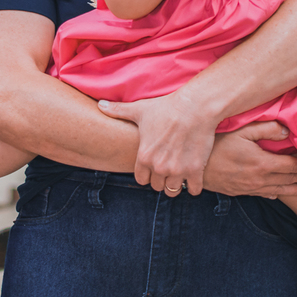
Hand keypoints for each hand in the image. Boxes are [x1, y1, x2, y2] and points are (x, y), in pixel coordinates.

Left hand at [98, 91, 216, 195]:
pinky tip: (194, 176)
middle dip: (160, 180)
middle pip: (157, 186)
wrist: (194, 107)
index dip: (147, 174)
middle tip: (166, 170)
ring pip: (172, 191)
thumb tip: (100, 105)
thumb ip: (118, 111)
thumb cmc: (166, 107)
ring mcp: (177, 170)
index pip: (141, 180)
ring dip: (175, 185)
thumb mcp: (139, 110)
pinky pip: (194, 189)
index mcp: (144, 157)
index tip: (152, 168)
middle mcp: (159, 167)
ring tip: (179, 175)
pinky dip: (194, 186)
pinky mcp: (195, 169)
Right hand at [203, 122, 296, 198]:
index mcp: (263, 163)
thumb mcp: (241, 131)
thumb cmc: (216, 144)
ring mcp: (249, 187)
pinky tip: (279, 194)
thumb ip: (266, 129)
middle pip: (288, 179)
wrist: (194, 167)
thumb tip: (286, 131)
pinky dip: (276, 194)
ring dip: (296, 190)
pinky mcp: (240, 191)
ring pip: (279, 190)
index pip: (292, 165)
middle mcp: (259, 179)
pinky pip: (263, 194)